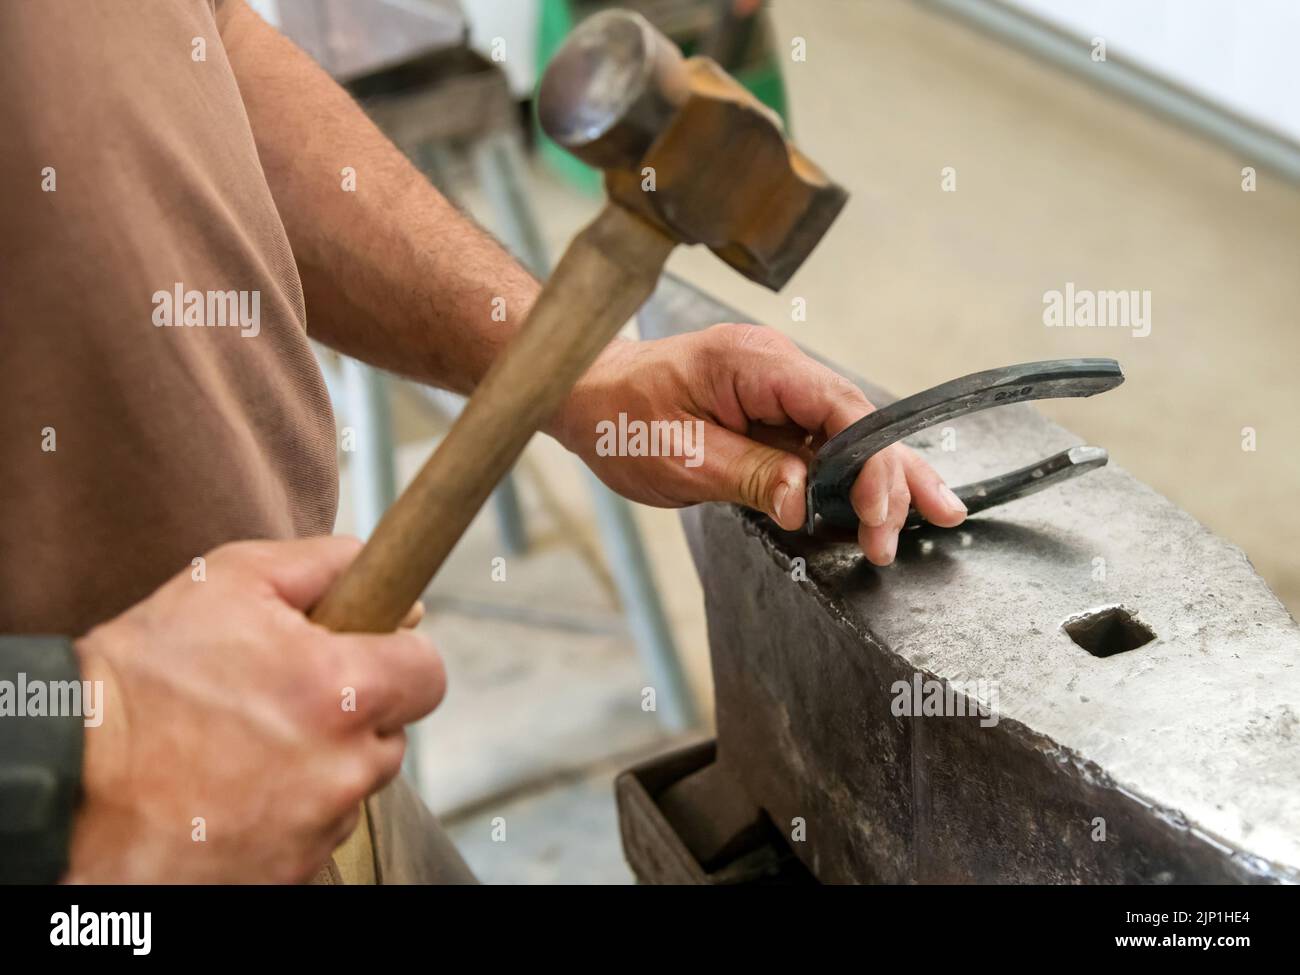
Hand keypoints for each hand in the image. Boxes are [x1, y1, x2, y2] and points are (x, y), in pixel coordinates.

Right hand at [66, 536, 441, 883]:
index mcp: (341, 689)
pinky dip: (288, 812)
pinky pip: (315, 832)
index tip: (369, 653)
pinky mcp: (286, 872)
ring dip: (321, 765)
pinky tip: (235, 789)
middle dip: (354, 713)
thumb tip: (382, 571)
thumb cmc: (143, 673)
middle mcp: (341, 767)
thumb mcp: (230, 580)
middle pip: (391, 734)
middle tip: (286, 698)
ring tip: (247, 746)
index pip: (429, 674)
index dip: (399, 656)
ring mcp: (315, 828)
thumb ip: (324, 563)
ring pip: (352, 785)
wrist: (66, 775)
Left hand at [555, 324, 966, 565]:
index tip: (877, 512)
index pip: (837, 406)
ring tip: (937, 515)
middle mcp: (776, 366)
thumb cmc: (621, 418)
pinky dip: (853, 473)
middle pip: (855, 419)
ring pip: (848, 431)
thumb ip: (749, 476)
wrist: (585, 393)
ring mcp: (776, 386)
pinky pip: (822, 439)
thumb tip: (803, 503)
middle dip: (890, 476)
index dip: (869, 461)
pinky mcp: (770, 409)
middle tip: (913, 530)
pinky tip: (886, 500)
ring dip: (885, 477)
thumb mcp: (680, 457)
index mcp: (754, 364)